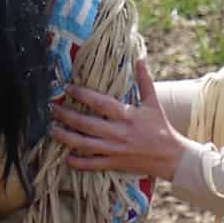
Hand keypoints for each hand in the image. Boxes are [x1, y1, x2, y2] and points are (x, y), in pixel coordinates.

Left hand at [49, 57, 185, 179]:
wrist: (171, 157)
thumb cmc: (161, 128)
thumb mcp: (154, 102)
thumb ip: (145, 80)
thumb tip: (140, 57)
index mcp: (127, 115)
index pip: (101, 103)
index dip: (83, 95)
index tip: (68, 88)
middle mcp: (119, 133)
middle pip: (87, 124)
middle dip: (67, 116)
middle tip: (53, 108)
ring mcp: (115, 149)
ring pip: (85, 144)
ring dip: (66, 138)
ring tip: (52, 130)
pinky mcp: (115, 163)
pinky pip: (93, 164)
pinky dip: (78, 162)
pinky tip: (66, 158)